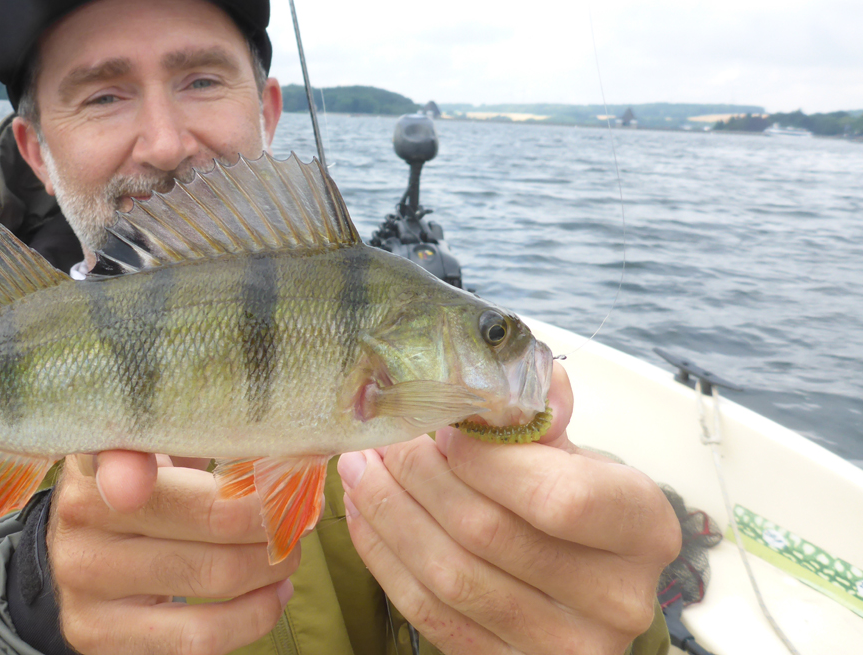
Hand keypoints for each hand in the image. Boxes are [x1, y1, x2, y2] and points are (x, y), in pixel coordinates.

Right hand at [46, 450, 297, 654]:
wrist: (87, 554)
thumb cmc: (148, 489)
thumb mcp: (160, 447)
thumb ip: (201, 432)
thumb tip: (283, 444)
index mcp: (97, 455)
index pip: (115, 454)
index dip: (130, 467)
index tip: (157, 478)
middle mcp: (79, 516)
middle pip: (206, 518)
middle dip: (270, 519)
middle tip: (293, 515)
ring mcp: (83, 581)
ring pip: (210, 578)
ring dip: (269, 567)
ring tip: (287, 556)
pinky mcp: (99, 635)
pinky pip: (199, 639)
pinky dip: (253, 617)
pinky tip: (270, 596)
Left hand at [336, 363, 680, 653]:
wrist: (590, 593)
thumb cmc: (585, 513)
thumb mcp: (584, 458)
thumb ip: (543, 420)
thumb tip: (504, 377)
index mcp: (642, 528)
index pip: (558, 496)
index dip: (485, 459)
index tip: (441, 426)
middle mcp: (613, 599)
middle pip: (488, 534)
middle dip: (417, 478)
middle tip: (383, 440)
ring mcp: (563, 646)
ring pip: (449, 576)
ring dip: (389, 514)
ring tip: (361, 470)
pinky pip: (429, 613)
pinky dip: (386, 558)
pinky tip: (365, 515)